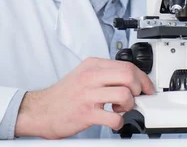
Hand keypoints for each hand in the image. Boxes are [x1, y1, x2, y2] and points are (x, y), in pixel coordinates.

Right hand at [15, 57, 154, 138]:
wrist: (39, 111)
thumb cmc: (63, 95)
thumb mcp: (84, 74)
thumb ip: (105, 73)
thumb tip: (130, 79)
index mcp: (93, 65)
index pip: (127, 65)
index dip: (142, 78)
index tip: (146, 87)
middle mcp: (91, 77)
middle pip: (128, 76)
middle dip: (139, 88)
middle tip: (136, 97)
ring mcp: (88, 95)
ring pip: (124, 94)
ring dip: (129, 105)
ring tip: (120, 109)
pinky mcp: (86, 114)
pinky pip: (113, 118)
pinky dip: (119, 122)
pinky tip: (114, 121)